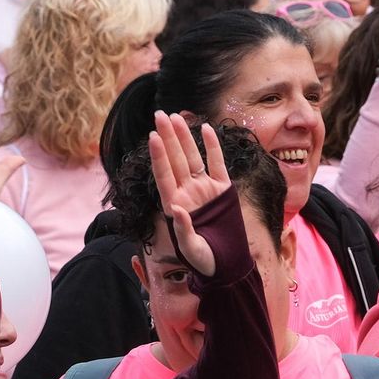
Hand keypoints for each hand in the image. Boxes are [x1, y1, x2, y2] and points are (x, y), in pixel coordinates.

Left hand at [150, 113, 229, 276]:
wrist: (226, 264)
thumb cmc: (204, 261)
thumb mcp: (190, 249)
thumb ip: (182, 230)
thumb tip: (175, 209)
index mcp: (175, 205)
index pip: (164, 175)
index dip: (159, 156)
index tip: (152, 137)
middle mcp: (187, 193)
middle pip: (176, 160)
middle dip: (167, 137)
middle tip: (160, 114)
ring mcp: (205, 189)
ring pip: (193, 157)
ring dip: (184, 138)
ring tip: (175, 116)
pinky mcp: (223, 190)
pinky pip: (217, 164)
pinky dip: (212, 146)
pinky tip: (205, 128)